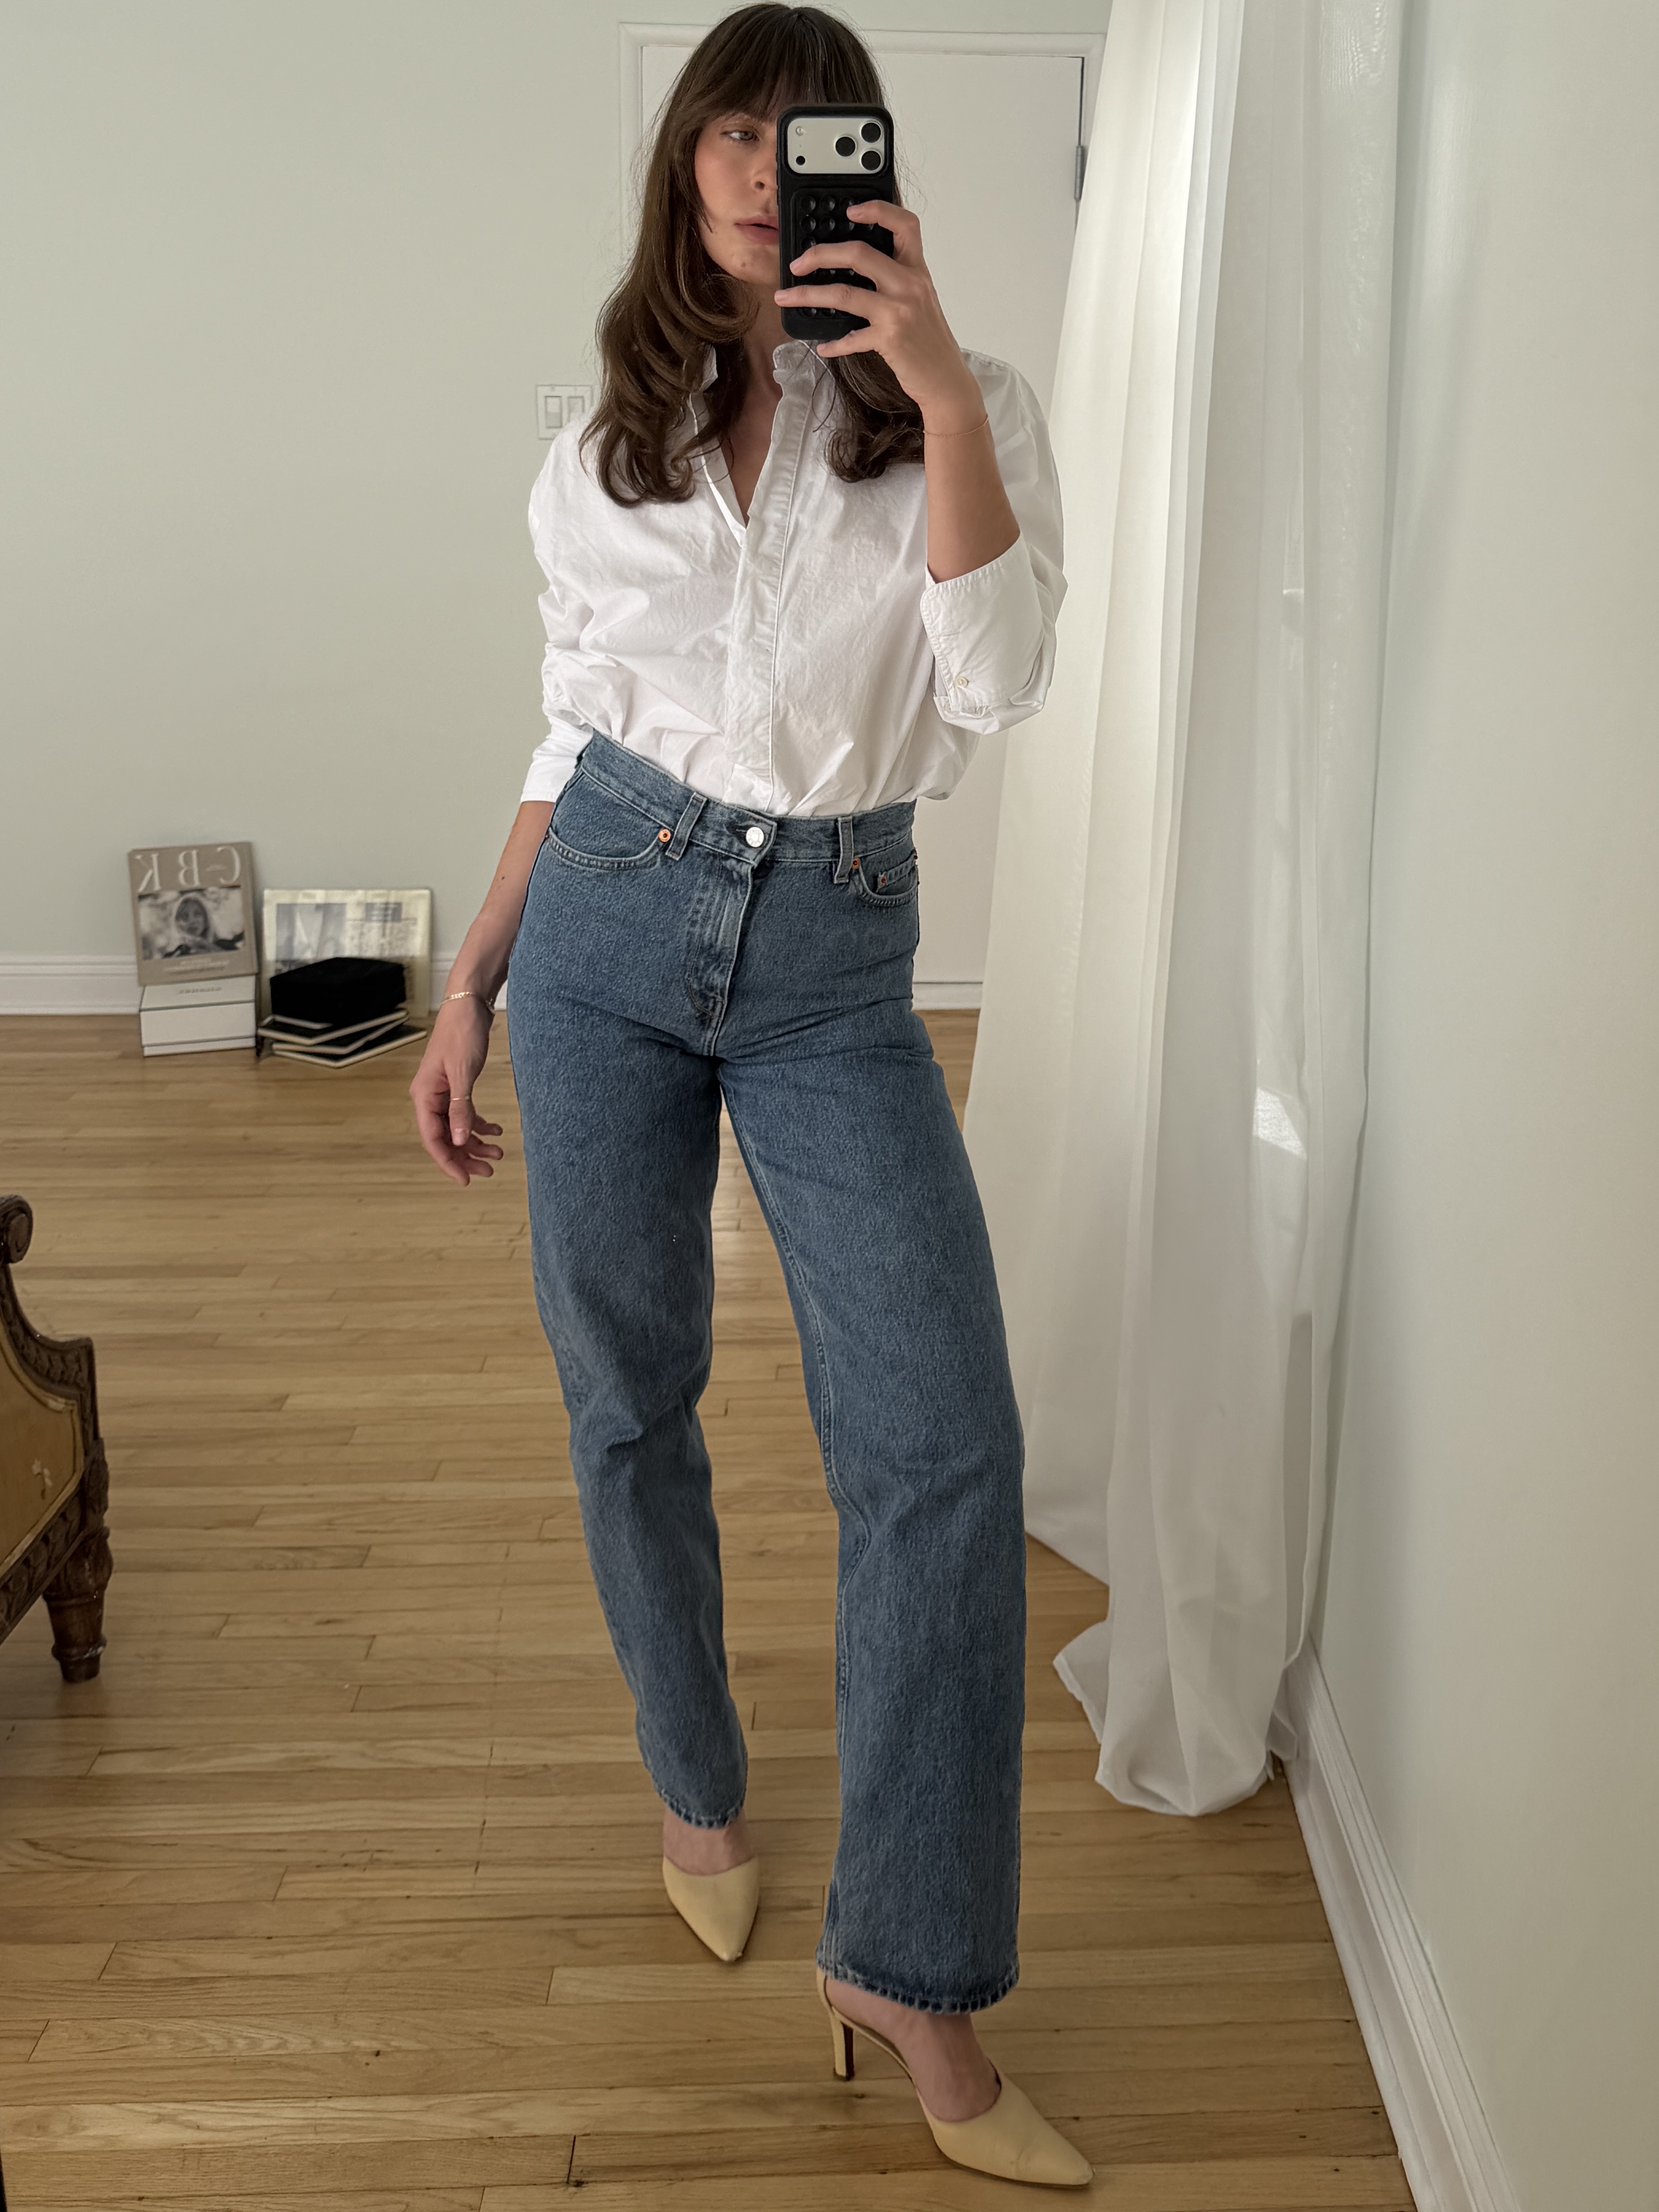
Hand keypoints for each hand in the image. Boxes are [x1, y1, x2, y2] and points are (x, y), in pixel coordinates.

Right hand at [409, 999, 503, 1185]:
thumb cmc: (462, 1034)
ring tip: (498, 1154)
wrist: (468, 1005)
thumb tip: (457, 1140)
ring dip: (475, 1143)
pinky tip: (496, 1131)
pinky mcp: (456, 1085)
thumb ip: (460, 1108)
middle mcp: (430, 1097)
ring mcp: (443, 1092)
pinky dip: (480, 1124)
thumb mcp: (463, 1073)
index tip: (466, 1180)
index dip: (448, 1161)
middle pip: (444, 1137)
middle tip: (489, 1170)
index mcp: (424, 1096)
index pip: (433, 1139)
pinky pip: (465, 1113)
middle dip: (465, 1156)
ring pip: (456, 1128)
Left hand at [774, 202, 983, 426]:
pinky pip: (850, 337)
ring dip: (808, 294)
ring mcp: (899, 311)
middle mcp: (909, 285)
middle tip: (798, 263)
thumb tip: (857, 268)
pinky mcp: (889, 339)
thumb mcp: (921, 299)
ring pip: (844, 292)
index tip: (850, 210)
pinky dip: (833, 342)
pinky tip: (821, 345)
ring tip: (787, 296)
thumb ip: (897, 279)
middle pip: (859, 253)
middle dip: (820, 253)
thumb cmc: (929, 340)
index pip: (904, 224)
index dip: (877, 210)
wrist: (946, 379)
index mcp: (917, 270)